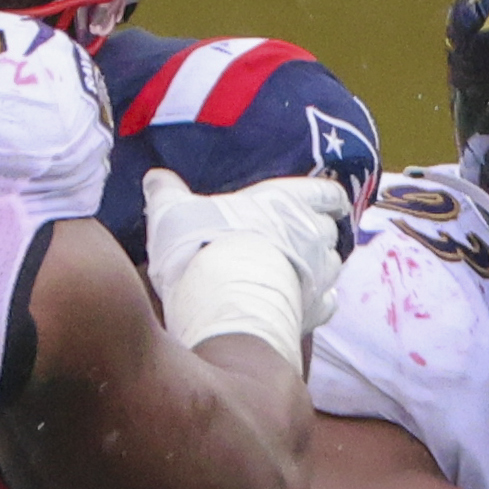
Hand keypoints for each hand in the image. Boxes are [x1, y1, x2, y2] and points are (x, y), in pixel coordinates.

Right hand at [140, 167, 356, 353]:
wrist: (225, 297)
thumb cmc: (202, 242)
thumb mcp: (173, 210)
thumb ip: (168, 193)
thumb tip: (156, 178)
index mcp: (285, 200)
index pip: (325, 193)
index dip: (328, 198)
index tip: (330, 203)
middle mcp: (310, 234)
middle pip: (329, 231)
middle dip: (319, 235)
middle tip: (302, 241)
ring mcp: (318, 274)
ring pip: (332, 266)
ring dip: (320, 268)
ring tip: (300, 273)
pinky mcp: (315, 310)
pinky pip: (326, 303)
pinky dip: (318, 302)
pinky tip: (302, 303)